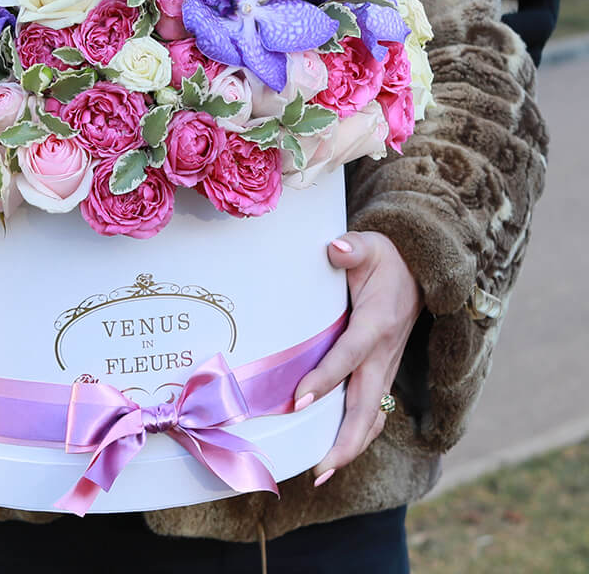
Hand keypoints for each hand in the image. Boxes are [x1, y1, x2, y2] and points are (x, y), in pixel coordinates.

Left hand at [293, 231, 422, 483]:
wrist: (420, 267)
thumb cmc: (387, 257)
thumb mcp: (370, 246)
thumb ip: (352, 248)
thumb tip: (335, 248)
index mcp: (377, 323)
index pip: (349, 356)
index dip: (325, 379)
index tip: (298, 401)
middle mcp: (385, 352)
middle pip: (367, 405)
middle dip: (344, 440)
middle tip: (318, 468)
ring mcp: (387, 366)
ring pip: (373, 415)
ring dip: (350, 446)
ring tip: (322, 472)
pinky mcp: (384, 371)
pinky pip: (375, 410)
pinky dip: (359, 435)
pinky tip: (337, 453)